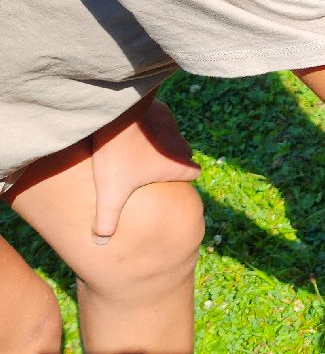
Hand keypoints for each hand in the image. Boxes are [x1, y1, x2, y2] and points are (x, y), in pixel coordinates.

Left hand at [89, 98, 199, 244]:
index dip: (183, 177)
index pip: (194, 173)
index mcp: (178, 165)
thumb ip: (107, 219)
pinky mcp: (160, 110)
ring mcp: (172, 125)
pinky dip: (148, 125)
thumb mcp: (111, 192)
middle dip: (171, 160)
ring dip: (159, 142)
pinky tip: (129, 129)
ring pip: (171, 137)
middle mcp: (181, 145)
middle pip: (184, 155)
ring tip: (135, 148)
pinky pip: (159, 120)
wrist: (118, 114)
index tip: (169, 181)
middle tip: (149, 168)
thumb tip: (101, 243)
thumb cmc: (119, 154)